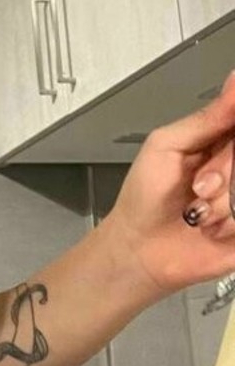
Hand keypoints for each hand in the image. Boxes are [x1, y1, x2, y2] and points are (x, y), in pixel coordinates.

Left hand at [102, 68, 234, 298]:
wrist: (140, 247)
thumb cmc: (145, 196)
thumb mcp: (166, 145)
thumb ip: (206, 118)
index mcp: (220, 139)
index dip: (232, 144)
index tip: (218, 152)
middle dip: (223, 173)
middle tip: (198, 187)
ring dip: (222, 205)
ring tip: (198, 211)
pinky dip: (229, 224)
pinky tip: (212, 228)